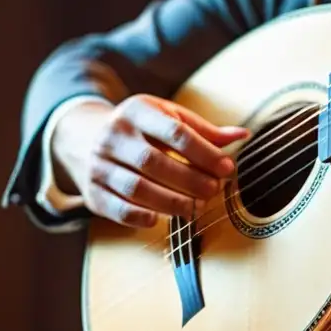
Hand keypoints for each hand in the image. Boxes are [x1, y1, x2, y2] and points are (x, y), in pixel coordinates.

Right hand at [51, 95, 249, 227]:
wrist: (86, 138)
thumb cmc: (143, 129)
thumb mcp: (169, 118)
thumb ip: (205, 131)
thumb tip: (243, 135)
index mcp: (137, 111)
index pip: (175, 132)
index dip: (205, 153)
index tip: (227, 168)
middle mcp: (113, 135)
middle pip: (154, 162)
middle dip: (190, 179)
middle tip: (214, 190)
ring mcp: (99, 164)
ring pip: (136, 188)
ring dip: (171, 201)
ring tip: (195, 206)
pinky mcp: (92, 192)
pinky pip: (117, 208)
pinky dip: (140, 217)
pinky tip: (160, 219)